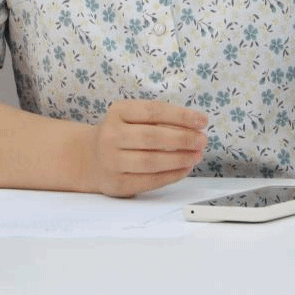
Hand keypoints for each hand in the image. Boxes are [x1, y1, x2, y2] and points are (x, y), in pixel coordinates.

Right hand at [86, 100, 206, 196]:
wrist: (91, 158)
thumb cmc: (121, 134)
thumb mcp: (132, 117)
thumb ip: (158, 120)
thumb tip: (194, 127)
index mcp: (118, 112)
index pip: (153, 111)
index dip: (181, 116)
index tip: (202, 121)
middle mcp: (111, 135)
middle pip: (152, 137)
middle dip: (183, 139)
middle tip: (202, 140)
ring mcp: (112, 161)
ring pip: (151, 161)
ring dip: (179, 158)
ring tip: (196, 155)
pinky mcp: (117, 184)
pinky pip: (149, 181)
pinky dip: (171, 175)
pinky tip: (185, 169)